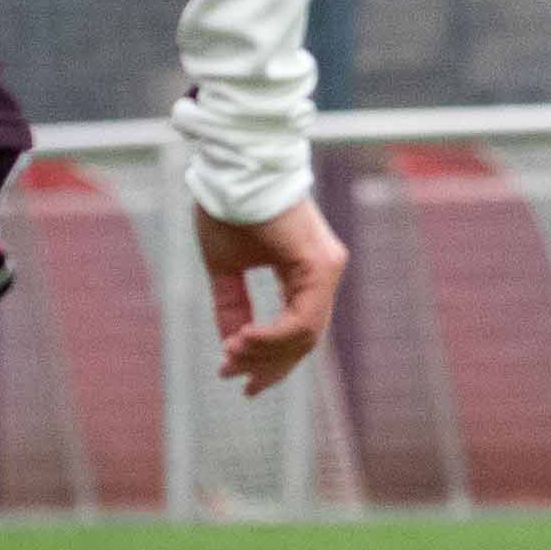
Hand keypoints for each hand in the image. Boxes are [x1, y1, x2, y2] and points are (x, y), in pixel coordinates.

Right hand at [195, 195, 346, 395]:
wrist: (233, 169)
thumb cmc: (228, 208)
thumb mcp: (225, 269)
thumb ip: (232, 306)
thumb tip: (231, 346)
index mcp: (305, 271)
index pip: (298, 329)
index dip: (269, 359)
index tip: (237, 377)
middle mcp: (323, 272)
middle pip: (304, 339)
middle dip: (268, 366)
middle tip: (235, 380)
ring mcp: (325, 269)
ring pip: (304, 334)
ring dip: (265, 353)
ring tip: (230, 356)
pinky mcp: (319, 265)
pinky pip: (302, 319)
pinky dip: (273, 336)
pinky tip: (244, 339)